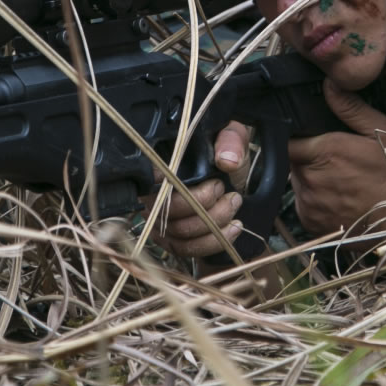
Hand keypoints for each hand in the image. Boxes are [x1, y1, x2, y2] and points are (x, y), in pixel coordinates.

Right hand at [155, 121, 250, 260]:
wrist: (233, 174)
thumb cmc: (225, 151)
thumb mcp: (231, 135)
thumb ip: (230, 140)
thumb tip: (227, 160)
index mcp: (159, 164)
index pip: (151, 179)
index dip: (178, 186)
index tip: (215, 184)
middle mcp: (151, 194)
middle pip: (167, 212)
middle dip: (205, 206)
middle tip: (228, 192)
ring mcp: (158, 219)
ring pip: (179, 234)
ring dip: (213, 224)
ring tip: (234, 205)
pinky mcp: (170, 239)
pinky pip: (186, 250)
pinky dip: (213, 242)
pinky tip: (233, 228)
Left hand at [288, 83, 385, 235]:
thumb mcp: (381, 131)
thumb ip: (351, 108)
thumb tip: (329, 84)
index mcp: (323, 151)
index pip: (288, 140)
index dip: (298, 138)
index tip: (313, 138)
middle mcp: (309, 178)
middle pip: (293, 161)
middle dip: (308, 157)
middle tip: (335, 160)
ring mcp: (308, 203)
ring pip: (298, 182)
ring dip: (311, 179)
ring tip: (339, 180)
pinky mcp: (310, 223)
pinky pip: (305, 204)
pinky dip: (316, 200)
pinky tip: (339, 198)